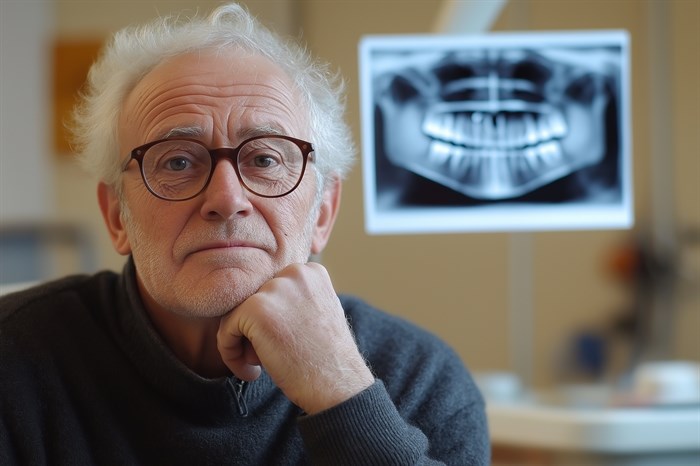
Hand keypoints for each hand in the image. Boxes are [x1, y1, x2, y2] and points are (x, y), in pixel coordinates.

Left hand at [217, 262, 374, 413]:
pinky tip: (252, 372)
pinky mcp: (256, 309)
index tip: (280, 344)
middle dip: (254, 330)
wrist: (337, 386)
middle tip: (268, 358)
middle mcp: (294, 272)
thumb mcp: (319, 313)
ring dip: (241, 342)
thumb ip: (294, 299)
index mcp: (311, 271)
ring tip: (259, 365)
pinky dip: (230, 352)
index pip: (271, 288)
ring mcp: (275, 289)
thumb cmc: (327, 359)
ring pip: (236, 312)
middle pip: (253, 298)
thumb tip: (255, 302)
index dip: (270, 319)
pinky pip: (226, 328)